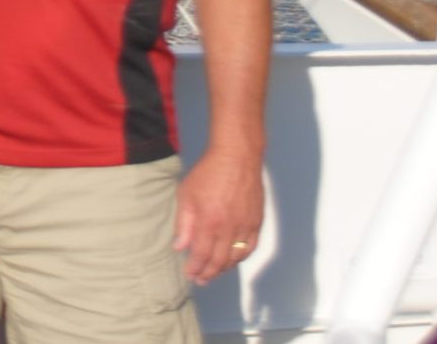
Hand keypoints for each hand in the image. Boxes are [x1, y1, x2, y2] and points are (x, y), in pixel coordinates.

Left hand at [174, 146, 263, 283]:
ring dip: (224, 269)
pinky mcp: (256, 222)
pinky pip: (250, 247)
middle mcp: (229, 228)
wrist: (237, 158)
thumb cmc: (208, 174)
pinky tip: (232, 260)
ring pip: (236, 257)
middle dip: (208, 273)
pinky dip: (240, 258)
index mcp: (209, 222)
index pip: (202, 255)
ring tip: (213, 272)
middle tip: (200, 280)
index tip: (189, 274)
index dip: (195, 268)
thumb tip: (180, 247)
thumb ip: (183, 223)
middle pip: (219, 261)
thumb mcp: (186, 194)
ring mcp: (245, 226)